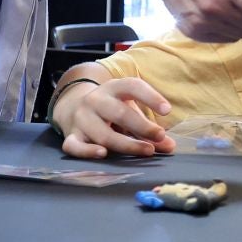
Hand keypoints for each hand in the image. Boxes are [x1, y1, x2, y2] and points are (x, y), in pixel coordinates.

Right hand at [55, 77, 176, 159]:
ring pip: (103, 133)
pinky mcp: (71, 135)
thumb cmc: (111, 110)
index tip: (167, 111)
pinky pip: (75, 146)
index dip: (150, 97)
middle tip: (161, 136)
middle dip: (142, 126)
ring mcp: (81, 118)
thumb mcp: (130, 110)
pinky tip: (103, 154)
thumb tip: (170, 146)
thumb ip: (149, 128)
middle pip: (119, 113)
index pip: (132, 86)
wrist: (74, 106)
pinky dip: (87, 151)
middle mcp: (96, 100)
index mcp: (114, 88)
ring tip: (147, 150)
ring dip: (126, 144)